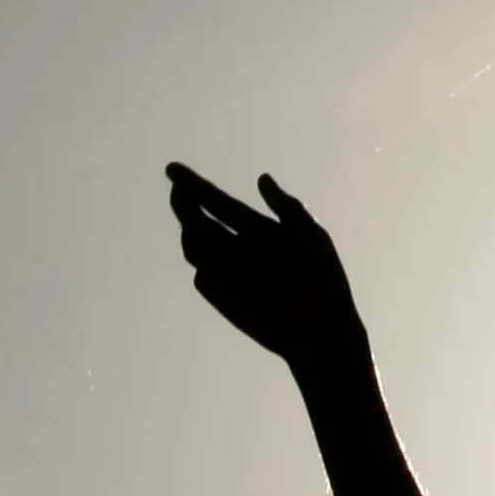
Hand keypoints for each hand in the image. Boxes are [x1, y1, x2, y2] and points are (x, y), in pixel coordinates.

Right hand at [166, 164, 367, 370]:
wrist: (320, 327)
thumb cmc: (323, 278)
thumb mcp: (310, 234)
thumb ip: (286, 206)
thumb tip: (262, 178)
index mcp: (258, 228)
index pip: (219, 203)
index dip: (195, 186)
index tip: (171, 169)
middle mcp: (238, 248)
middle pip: (199, 221)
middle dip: (185, 205)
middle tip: (178, 193)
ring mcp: (226, 272)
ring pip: (194, 247)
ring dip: (193, 233)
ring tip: (202, 225)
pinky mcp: (220, 297)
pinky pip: (202, 277)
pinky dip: (207, 268)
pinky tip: (227, 268)